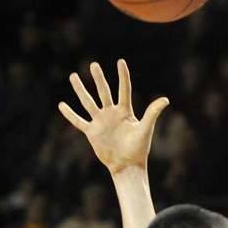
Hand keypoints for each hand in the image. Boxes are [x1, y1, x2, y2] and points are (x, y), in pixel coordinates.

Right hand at [58, 60, 168, 174]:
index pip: (124, 89)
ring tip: (73, 76)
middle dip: (98, 78)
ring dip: (80, 90)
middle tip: (93, 64)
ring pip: (88, 102)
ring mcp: (100, 122)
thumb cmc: (139, 149)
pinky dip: (70, 114)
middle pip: (104, 92)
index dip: (123, 76)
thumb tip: (165, 99)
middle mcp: (111, 113)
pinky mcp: (92, 132)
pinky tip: (61, 105)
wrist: (127, 165)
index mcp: (125, 111)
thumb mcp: (146, 129)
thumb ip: (153, 113)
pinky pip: (79, 121)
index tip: (120, 62)